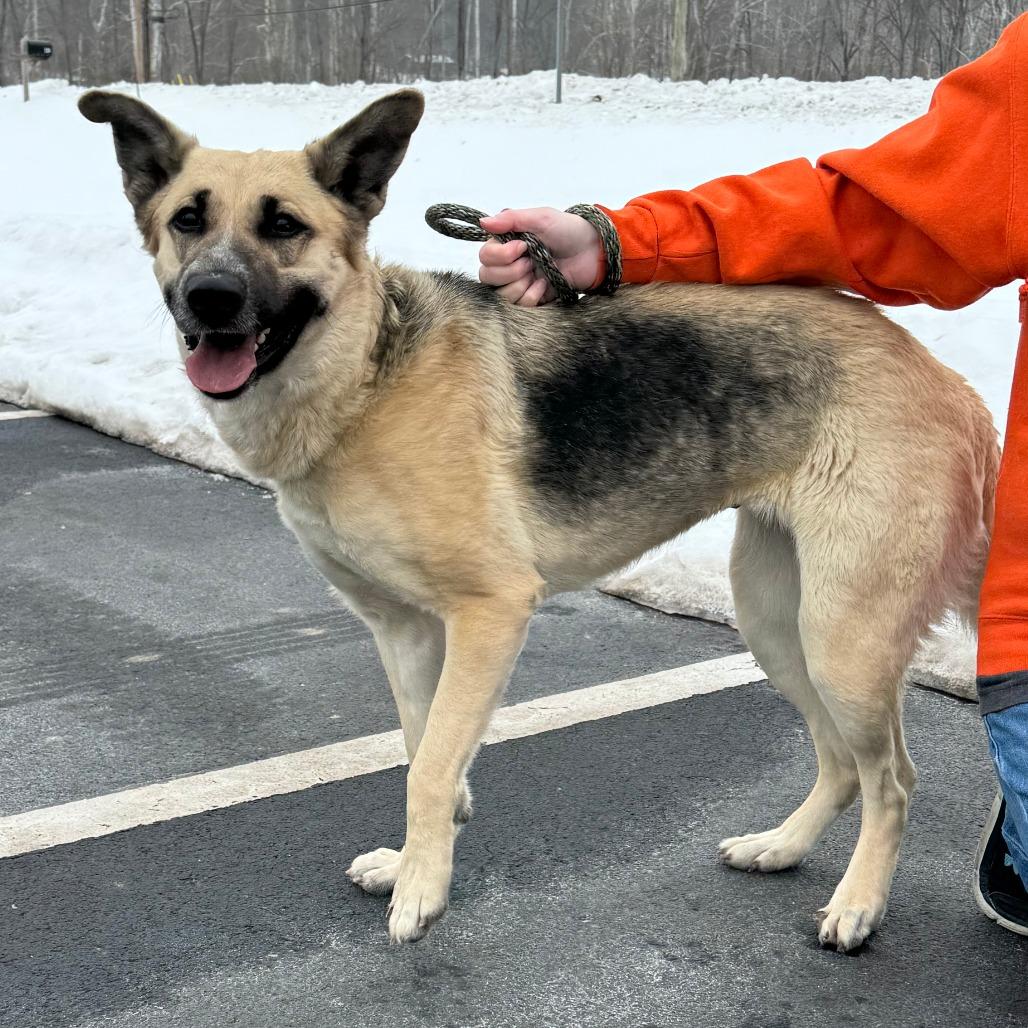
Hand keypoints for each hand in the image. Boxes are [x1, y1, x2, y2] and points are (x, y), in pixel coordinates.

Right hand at [478, 207, 601, 306]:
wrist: (594, 253)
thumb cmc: (569, 230)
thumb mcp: (541, 218)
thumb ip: (512, 219)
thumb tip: (483, 222)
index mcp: (506, 243)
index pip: (484, 257)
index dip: (501, 255)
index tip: (524, 246)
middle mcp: (508, 264)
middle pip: (487, 277)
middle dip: (511, 271)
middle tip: (532, 262)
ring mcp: (519, 283)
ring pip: (500, 295)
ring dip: (521, 285)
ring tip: (540, 274)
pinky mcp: (531, 299)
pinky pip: (518, 308)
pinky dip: (532, 296)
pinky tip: (545, 286)